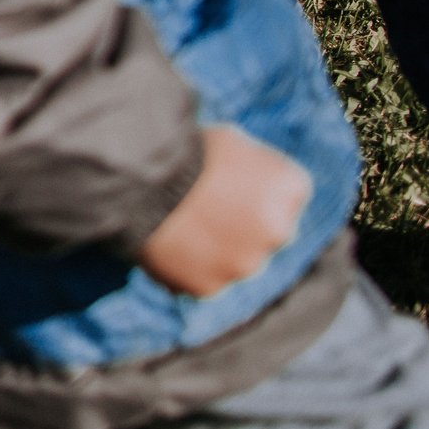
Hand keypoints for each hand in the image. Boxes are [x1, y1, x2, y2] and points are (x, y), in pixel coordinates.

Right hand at [137, 125, 311, 297]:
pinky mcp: (210, 287)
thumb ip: (254, 167)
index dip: (256, 193)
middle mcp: (279, 231)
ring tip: (181, 229)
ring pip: (235, 262)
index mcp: (290, 187)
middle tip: (206, 211)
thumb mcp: (231, 142)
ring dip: (217, 252)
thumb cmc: (183, 151)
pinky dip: (189, 270)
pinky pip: (203, 281)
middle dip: (243, 226)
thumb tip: (251, 180)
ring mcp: (244, 264)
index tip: (229, 188)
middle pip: (266, 234)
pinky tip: (169, 247)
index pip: (287, 198)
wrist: (139, 179)